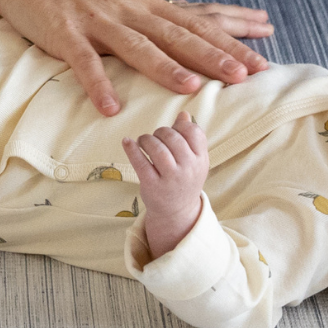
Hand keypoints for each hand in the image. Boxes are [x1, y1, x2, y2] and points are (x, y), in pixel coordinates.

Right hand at [0, 0, 269, 117]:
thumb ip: (145, 14)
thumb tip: (177, 34)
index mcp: (142, 2)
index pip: (195, 24)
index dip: (228, 43)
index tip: (259, 60)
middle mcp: (127, 9)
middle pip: (177, 35)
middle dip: (214, 56)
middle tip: (247, 75)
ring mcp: (95, 20)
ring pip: (137, 46)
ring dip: (166, 67)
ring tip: (193, 89)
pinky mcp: (62, 32)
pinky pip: (82, 62)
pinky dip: (98, 84)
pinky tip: (111, 108)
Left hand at [122, 113, 209, 258]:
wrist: (177, 212)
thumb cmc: (184, 179)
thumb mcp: (193, 160)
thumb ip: (189, 137)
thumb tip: (183, 114)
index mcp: (200, 159)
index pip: (193, 132)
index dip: (180, 126)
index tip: (173, 131)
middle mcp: (188, 169)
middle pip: (173, 138)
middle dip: (160, 132)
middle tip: (155, 137)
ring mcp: (170, 178)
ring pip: (157, 148)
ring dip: (146, 139)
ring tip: (143, 142)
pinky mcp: (152, 186)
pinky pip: (140, 163)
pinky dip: (132, 149)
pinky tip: (127, 142)